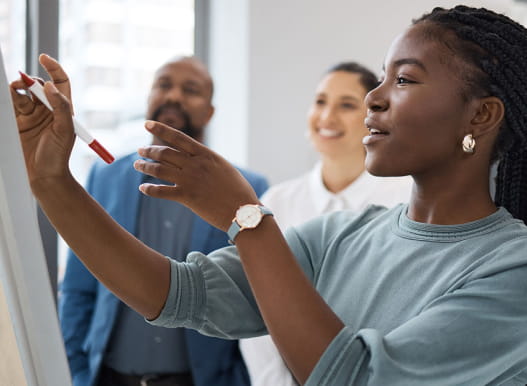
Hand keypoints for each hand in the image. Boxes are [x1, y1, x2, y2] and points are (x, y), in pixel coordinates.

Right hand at [10, 54, 74, 188]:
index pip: (60, 81)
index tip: (44, 58)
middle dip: (30, 80)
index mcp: (64, 109)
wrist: (43, 176)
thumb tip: (49, 85)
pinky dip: (8, 96)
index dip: (53, 68)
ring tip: (14, 90)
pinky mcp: (17, 121)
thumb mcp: (66, 131)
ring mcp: (31, 114)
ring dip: (17, 87)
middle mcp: (48, 109)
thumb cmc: (58, 156)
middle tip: (23, 83)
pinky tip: (8, 96)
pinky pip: (11, 102)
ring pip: (22, 92)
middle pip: (38, 84)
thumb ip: (61, 107)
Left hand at [134, 120, 259, 230]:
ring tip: (138, 165)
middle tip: (140, 151)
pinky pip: (161, 191)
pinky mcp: (186, 197)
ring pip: (159, 170)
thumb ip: (207, 161)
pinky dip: (149, 189)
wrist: (243, 210)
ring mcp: (190, 180)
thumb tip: (196, 157)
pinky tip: (143, 188)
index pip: (178, 137)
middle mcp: (195, 164)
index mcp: (206, 155)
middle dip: (149, 151)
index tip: (147, 123)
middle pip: (164, 153)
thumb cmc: (238, 191)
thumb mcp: (224, 168)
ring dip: (145, 166)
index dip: (160, 129)